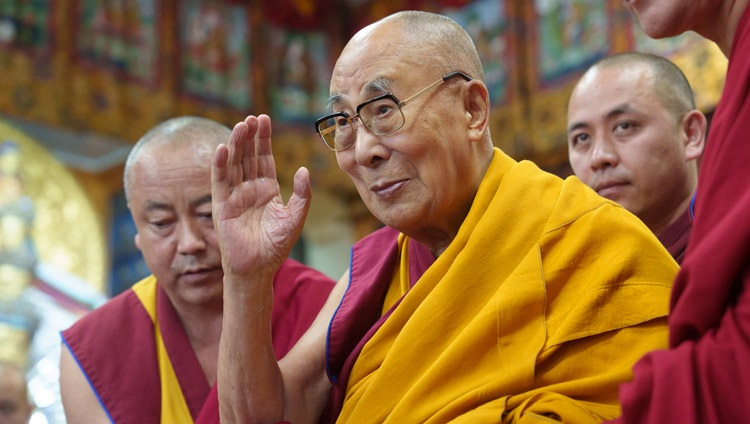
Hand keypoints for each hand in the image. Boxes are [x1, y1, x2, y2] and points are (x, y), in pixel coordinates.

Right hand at [211, 115, 310, 281]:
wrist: (257, 269)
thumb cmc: (276, 247)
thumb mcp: (295, 218)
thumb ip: (302, 195)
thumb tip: (304, 170)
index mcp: (266, 189)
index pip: (264, 158)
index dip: (263, 139)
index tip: (264, 119)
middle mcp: (249, 189)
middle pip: (248, 156)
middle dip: (250, 137)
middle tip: (253, 118)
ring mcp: (234, 196)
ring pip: (234, 164)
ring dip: (236, 145)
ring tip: (241, 126)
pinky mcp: (221, 206)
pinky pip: (220, 181)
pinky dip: (221, 165)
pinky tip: (224, 148)